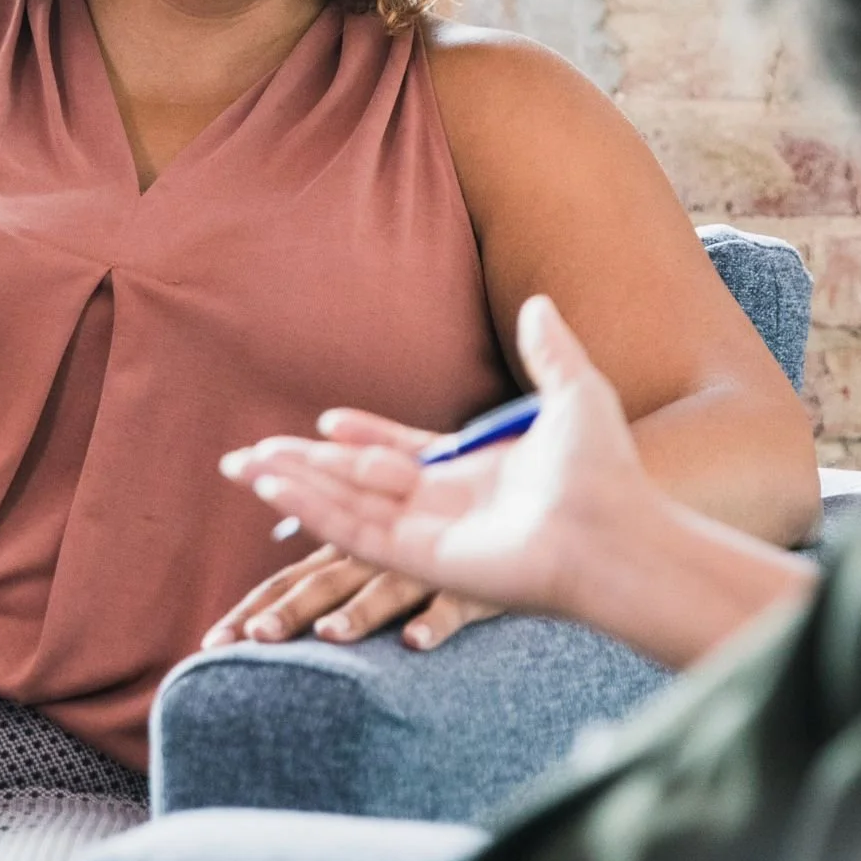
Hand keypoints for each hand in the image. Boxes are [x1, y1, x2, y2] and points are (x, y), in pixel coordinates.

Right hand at [221, 298, 645, 621]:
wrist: (619, 530)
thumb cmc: (607, 473)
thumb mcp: (575, 392)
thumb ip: (549, 350)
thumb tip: (540, 300)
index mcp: (472, 473)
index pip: (399, 454)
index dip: (361, 436)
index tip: (326, 419)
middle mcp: (443, 506)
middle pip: (354, 482)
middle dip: (301, 466)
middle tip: (246, 454)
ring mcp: (428, 534)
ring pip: (343, 505)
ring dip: (293, 486)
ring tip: (241, 467)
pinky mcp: (421, 560)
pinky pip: (355, 530)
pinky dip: (313, 509)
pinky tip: (276, 488)